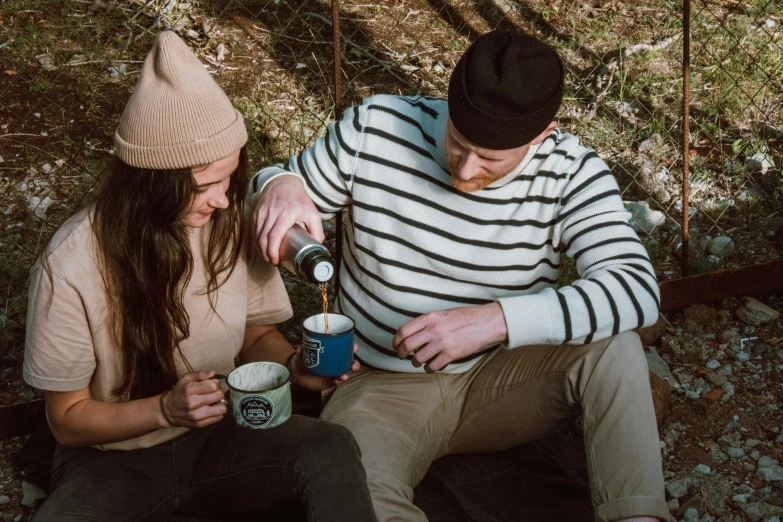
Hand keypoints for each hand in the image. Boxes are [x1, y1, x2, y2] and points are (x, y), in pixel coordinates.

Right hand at [160, 370, 226, 427]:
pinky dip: (217, 412)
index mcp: (190, 389)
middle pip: (219, 395)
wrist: (168, 410)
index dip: (215, 383)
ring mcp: (197, 415)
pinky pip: (218, 417)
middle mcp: (193, 403)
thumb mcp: (186, 378)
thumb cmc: (179, 391)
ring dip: (219, 403)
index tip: (211, 384)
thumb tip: (213, 373)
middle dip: (218, 392)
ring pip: (222, 409)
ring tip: (213, 401)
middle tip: (212, 393)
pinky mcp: (200, 424)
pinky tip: (210, 409)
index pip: (214, 385)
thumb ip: (200, 374)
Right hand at [253, 175, 322, 264]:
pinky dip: (256, 241)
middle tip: (273, 262)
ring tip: (268, 257)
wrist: (284, 182)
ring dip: (260, 250)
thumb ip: (317, 230)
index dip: (273, 251)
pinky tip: (262, 248)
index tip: (276, 260)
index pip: (274, 235)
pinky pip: (254, 230)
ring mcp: (262, 212)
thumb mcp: (313, 213)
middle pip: (263, 238)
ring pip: (256, 235)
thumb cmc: (299, 199)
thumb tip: (317, 245)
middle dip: (266, 254)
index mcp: (286, 214)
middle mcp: (272, 213)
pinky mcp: (256, 212)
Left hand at [289, 344, 360, 390]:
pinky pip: (334, 382)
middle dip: (354, 364)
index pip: (346, 349)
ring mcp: (332, 373)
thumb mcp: (304, 351)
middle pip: (349, 363)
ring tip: (344, 376)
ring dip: (346, 374)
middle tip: (354, 366)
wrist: (297, 372)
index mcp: (333, 352)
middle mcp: (336, 363)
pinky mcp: (328, 382)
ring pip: (344, 373)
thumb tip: (300, 350)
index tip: (354, 347)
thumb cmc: (305, 358)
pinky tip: (336, 381)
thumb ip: (303, 349)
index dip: (352, 348)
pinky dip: (336, 382)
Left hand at [393, 303, 508, 371]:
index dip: (396, 340)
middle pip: (407, 345)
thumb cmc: (464, 317)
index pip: (404, 330)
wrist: (485, 322)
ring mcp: (442, 342)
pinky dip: (428, 369)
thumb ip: (427, 323)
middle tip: (402, 357)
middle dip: (401, 353)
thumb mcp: (442, 314)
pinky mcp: (452, 354)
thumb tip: (412, 335)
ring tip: (418, 362)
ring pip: (418, 358)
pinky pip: (433, 366)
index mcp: (430, 317)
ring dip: (415, 363)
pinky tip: (430, 367)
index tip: (395, 346)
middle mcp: (434, 330)